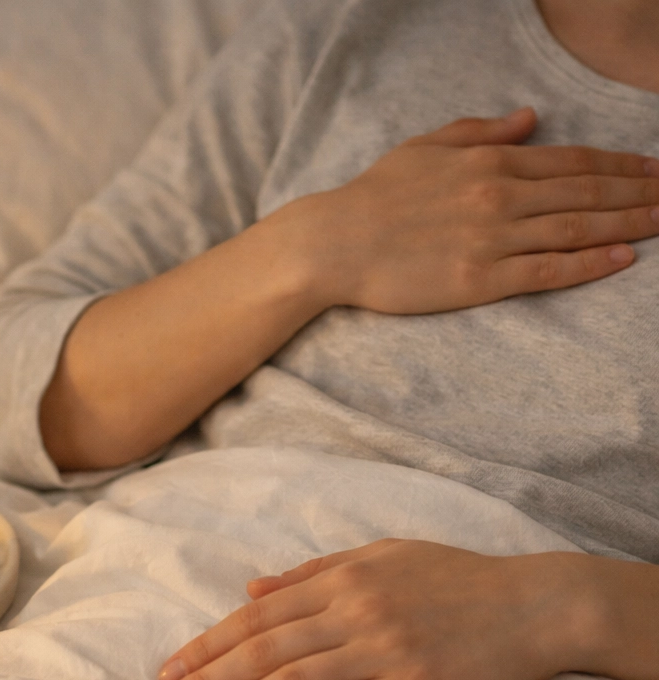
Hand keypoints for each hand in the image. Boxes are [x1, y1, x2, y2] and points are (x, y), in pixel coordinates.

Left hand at [153, 540, 588, 679]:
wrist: (534, 605)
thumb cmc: (452, 577)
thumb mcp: (381, 556)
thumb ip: (313, 573)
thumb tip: (250, 589)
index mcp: (343, 578)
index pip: (258, 615)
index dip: (209, 643)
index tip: (171, 668)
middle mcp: (354, 612)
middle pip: (263, 650)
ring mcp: (383, 651)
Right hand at [278, 107, 658, 314]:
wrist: (333, 243)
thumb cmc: (373, 195)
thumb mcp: (426, 146)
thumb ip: (482, 131)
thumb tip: (529, 119)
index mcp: (490, 161)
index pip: (572, 161)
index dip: (620, 165)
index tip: (653, 170)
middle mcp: (500, 196)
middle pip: (586, 192)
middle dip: (638, 193)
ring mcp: (492, 239)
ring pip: (576, 228)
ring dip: (627, 224)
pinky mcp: (479, 281)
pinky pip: (546, 271)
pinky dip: (588, 264)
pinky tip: (621, 259)